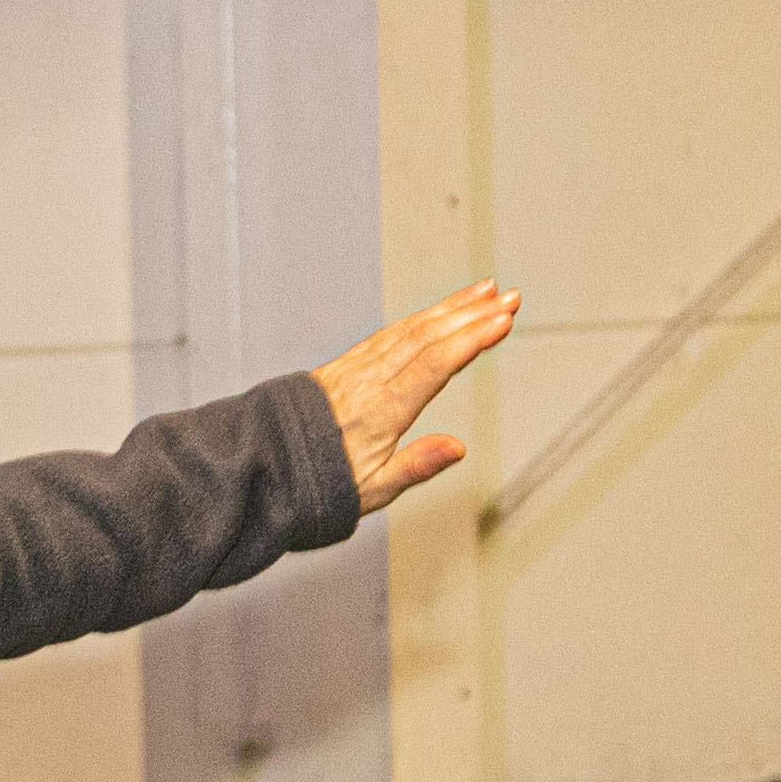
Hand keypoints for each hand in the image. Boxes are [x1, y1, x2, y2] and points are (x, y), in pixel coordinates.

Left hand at [317, 280, 518, 517]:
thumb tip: (457, 449)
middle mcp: (368, 381)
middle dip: (474, 314)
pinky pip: (390, 331)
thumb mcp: (373, 489)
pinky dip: (423, 316)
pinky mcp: (347, 363)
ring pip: (411, 328)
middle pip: (428, 337)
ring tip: (488, 292)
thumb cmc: (321, 480)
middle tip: (511, 298)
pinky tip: (442, 310)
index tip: (502, 321)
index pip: (432, 366)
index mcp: (379, 411)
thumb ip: (417, 465)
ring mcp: (356, 367)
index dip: (469, 341)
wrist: (269, 462)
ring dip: (453, 308)